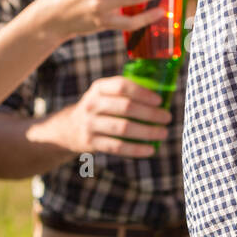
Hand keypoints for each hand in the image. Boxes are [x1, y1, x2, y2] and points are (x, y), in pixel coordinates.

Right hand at [55, 76, 171, 157]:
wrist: (69, 128)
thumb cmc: (100, 109)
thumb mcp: (105, 94)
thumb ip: (126, 93)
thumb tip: (163, 97)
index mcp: (99, 88)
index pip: (122, 86)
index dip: (143, 93)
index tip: (160, 100)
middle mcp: (92, 104)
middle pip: (126, 107)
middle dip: (150, 114)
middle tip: (167, 118)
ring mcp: (90, 124)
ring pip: (123, 128)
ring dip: (147, 132)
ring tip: (163, 133)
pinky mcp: (91, 142)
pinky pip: (117, 147)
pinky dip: (136, 149)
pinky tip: (150, 150)